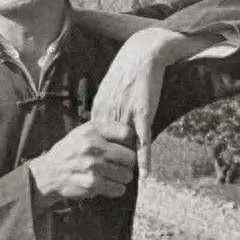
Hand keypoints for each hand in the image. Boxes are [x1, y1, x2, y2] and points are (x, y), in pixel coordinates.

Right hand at [29, 121, 136, 211]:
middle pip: (130, 157)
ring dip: (122, 178)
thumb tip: (133, 135)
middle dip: (127, 163)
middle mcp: (92, 146)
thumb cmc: (70, 151)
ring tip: (112, 175)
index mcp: (91, 131)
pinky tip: (106, 184)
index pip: (126, 134)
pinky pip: (118, 189)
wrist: (49, 172)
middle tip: (119, 165)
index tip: (123, 148)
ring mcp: (92, 166)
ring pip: (126, 175)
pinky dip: (115, 189)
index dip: (128, 143)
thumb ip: (105, 130)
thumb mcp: (83, 132)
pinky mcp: (91, 184)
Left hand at [91, 28, 172, 177]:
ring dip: (125, 166)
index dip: (96, 158)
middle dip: (107, 166)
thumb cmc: (126, 72)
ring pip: (124, 148)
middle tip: (107, 185)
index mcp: (98, 110)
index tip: (94, 172)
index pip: (95, 141)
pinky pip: (143, 141)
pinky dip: (144, 158)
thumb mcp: (108, 91)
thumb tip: (102, 126)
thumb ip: (104, 110)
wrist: (142, 55)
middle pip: (107, 148)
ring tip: (123, 184)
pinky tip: (145, 174)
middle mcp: (109, 115)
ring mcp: (126, 115)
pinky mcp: (143, 114)